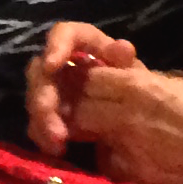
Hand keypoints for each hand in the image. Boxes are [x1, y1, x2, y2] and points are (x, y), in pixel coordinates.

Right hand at [25, 21, 140, 154]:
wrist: (145, 131)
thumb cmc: (141, 98)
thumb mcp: (138, 81)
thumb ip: (126, 65)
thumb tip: (122, 48)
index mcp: (88, 49)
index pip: (67, 34)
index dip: (57, 45)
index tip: (52, 66)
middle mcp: (66, 67)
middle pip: (42, 71)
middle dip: (44, 97)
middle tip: (55, 122)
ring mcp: (57, 93)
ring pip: (36, 99)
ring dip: (43, 120)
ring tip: (58, 143)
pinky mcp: (53, 117)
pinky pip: (38, 123)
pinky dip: (43, 135)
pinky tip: (55, 149)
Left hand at [68, 63, 182, 183]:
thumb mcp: (176, 84)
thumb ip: (140, 79)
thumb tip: (115, 73)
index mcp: (141, 88)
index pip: (88, 77)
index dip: (83, 76)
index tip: (86, 78)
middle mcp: (127, 118)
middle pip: (78, 105)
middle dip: (75, 101)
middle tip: (83, 101)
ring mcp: (127, 149)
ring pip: (85, 133)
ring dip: (85, 126)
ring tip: (99, 122)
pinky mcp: (134, 176)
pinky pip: (105, 159)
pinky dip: (107, 152)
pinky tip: (123, 148)